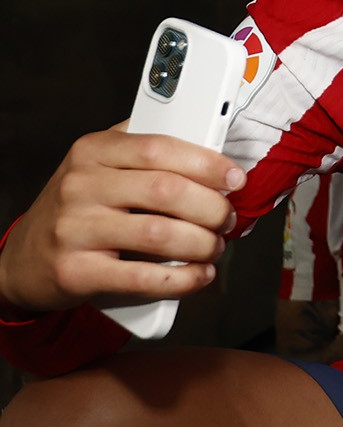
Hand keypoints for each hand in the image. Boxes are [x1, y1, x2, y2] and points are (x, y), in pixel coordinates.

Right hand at [0, 125, 244, 312]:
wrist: (22, 260)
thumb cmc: (79, 208)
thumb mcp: (100, 167)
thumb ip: (145, 154)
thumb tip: (212, 151)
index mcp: (93, 151)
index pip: (160, 148)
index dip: (207, 163)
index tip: (235, 178)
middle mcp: (80, 186)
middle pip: (167, 191)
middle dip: (212, 207)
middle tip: (227, 219)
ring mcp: (74, 229)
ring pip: (160, 234)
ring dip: (202, 244)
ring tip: (214, 247)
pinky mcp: (75, 272)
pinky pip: (143, 278)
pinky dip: (182, 279)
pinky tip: (199, 274)